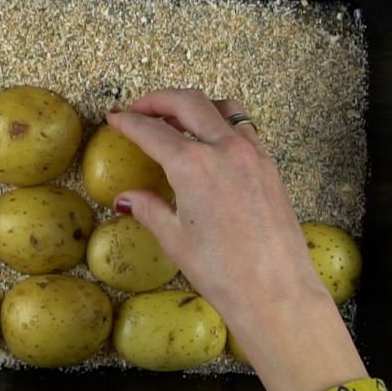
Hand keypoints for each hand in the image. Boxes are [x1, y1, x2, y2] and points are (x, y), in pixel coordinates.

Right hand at [107, 89, 366, 390]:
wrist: (276, 290)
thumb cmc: (222, 272)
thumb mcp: (175, 239)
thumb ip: (150, 209)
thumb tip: (127, 198)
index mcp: (193, 165)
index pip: (152, 131)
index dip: (128, 122)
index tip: (115, 118)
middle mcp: (225, 149)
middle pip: (188, 102)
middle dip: (158, 100)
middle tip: (139, 108)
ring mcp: (252, 154)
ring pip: (222, 107)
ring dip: (195, 105)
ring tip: (177, 118)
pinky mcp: (270, 166)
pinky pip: (244, 128)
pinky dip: (223, 123)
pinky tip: (213, 142)